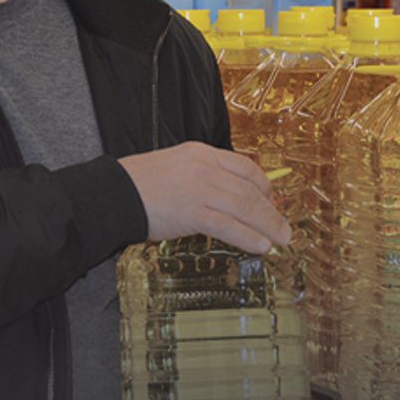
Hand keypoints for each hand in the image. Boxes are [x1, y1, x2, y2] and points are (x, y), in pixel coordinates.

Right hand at [119, 142, 290, 254]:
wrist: (114, 192)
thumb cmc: (140, 184)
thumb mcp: (175, 166)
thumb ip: (200, 177)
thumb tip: (224, 198)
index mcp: (201, 153)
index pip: (244, 167)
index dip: (264, 186)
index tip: (272, 201)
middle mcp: (204, 168)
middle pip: (249, 189)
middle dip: (271, 211)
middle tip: (285, 228)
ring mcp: (199, 189)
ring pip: (244, 207)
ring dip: (267, 225)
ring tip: (280, 240)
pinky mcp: (191, 212)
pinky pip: (227, 225)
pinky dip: (247, 236)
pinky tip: (260, 246)